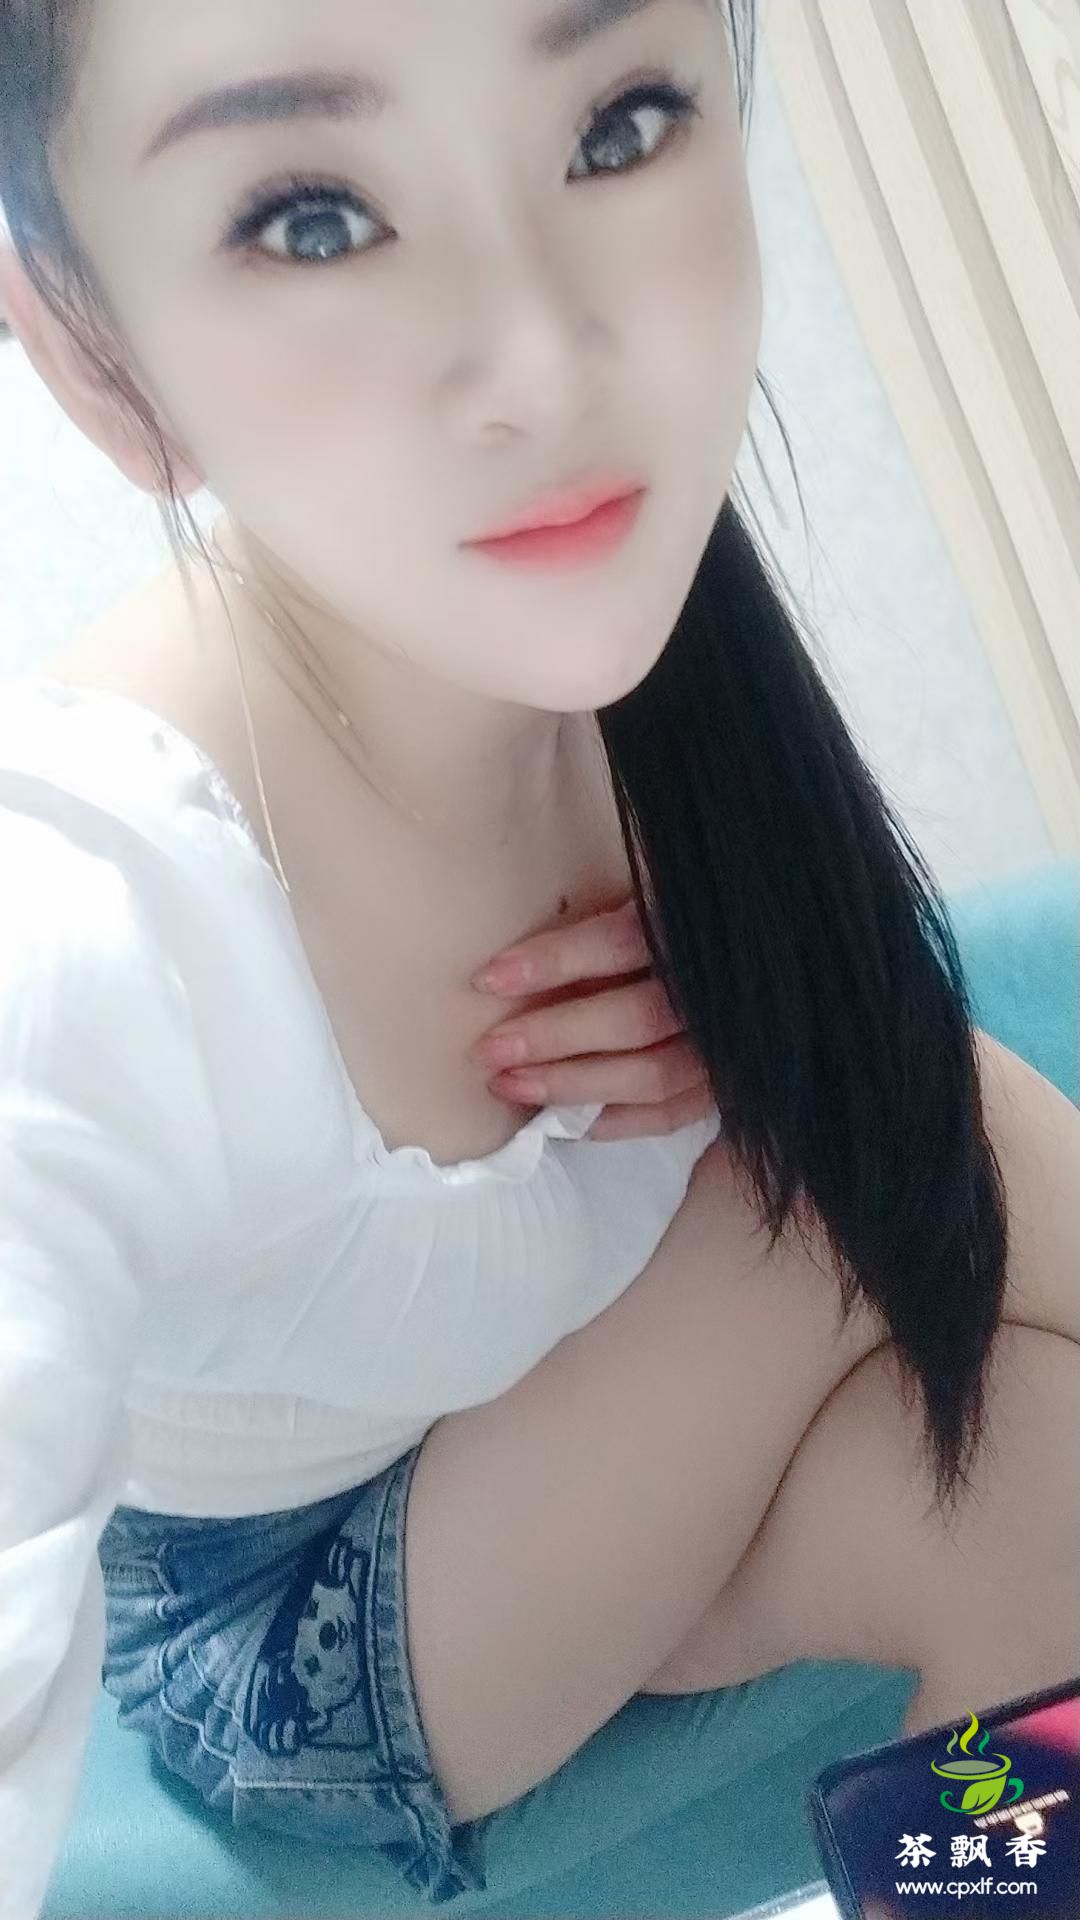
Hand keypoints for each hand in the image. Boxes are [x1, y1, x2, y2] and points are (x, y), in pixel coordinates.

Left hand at [469, 899, 715, 1141]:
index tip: (490, 978)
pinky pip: (673, 1113)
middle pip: (635, 1019)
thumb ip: (610, 901)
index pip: (620, 942)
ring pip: (652, 1075)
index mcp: (695, 923)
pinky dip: (617, 1121)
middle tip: (490, 1049)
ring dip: (573, 1084)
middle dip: (555, 1037)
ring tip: (509, 1084)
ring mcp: (729, 1042)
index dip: (555, 961)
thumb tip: (527, 934)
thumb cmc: (687, 912)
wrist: (774, 947)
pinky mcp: (729, 1083)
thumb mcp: (654, 885)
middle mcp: (716, 988)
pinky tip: (567, 1121)